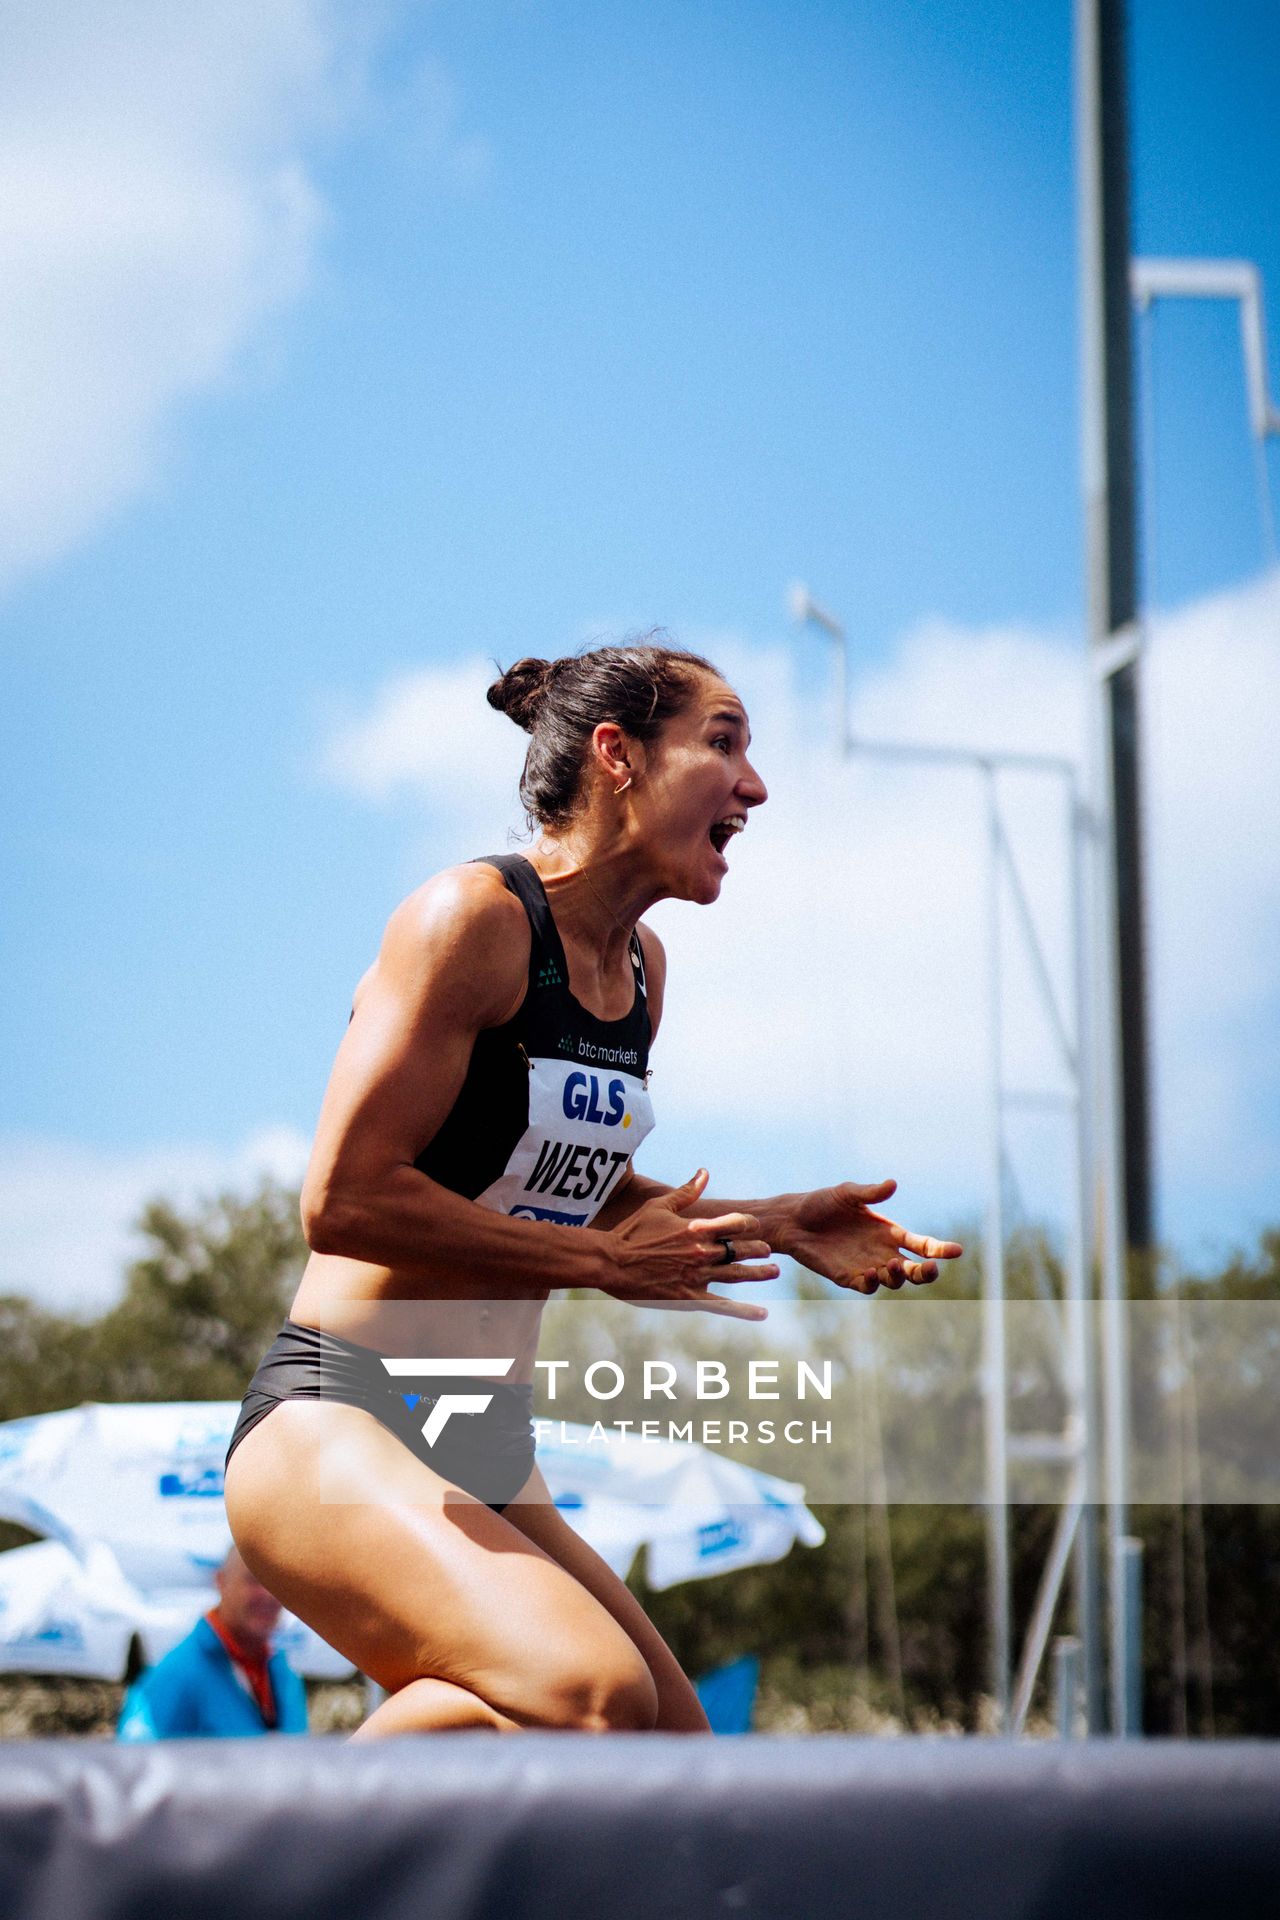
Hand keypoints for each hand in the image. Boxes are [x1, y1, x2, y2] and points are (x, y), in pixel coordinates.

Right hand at [604, 1169, 777, 1320]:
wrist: (611, 1262)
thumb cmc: (632, 1231)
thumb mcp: (659, 1206)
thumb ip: (686, 1192)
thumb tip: (705, 1172)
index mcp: (696, 1228)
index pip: (734, 1224)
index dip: (748, 1224)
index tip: (755, 1226)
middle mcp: (700, 1252)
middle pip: (739, 1250)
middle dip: (758, 1249)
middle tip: (770, 1250)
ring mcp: (696, 1277)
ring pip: (736, 1275)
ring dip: (758, 1273)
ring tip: (774, 1272)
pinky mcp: (688, 1298)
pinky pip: (722, 1306)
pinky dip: (743, 1311)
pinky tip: (762, 1314)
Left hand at [780, 1179, 961, 1294]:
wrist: (791, 1220)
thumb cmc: (821, 1203)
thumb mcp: (846, 1193)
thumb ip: (869, 1192)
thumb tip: (892, 1184)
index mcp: (888, 1232)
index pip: (921, 1244)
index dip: (940, 1249)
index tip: (956, 1251)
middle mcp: (882, 1252)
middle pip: (914, 1269)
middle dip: (926, 1272)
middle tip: (930, 1268)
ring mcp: (867, 1266)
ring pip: (894, 1281)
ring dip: (899, 1276)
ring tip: (893, 1265)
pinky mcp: (847, 1277)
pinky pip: (867, 1287)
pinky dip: (873, 1283)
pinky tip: (870, 1272)